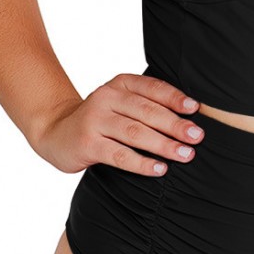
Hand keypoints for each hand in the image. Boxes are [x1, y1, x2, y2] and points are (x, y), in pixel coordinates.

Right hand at [27, 73, 204, 175]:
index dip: (175, 98)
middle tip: (197, 137)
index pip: (151, 88)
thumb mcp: (120, 103)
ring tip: (186, 154)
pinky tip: (160, 169)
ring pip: (136, 133)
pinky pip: (120, 155)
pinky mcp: (88, 143)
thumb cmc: (100, 119)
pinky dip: (142, 163)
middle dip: (175, 125)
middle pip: (147, 111)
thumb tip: (190, 116)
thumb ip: (147, 104)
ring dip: (164, 145)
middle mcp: (106, 98)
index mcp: (119, 84)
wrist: (55, 131)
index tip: (196, 109)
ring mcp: (95, 120)